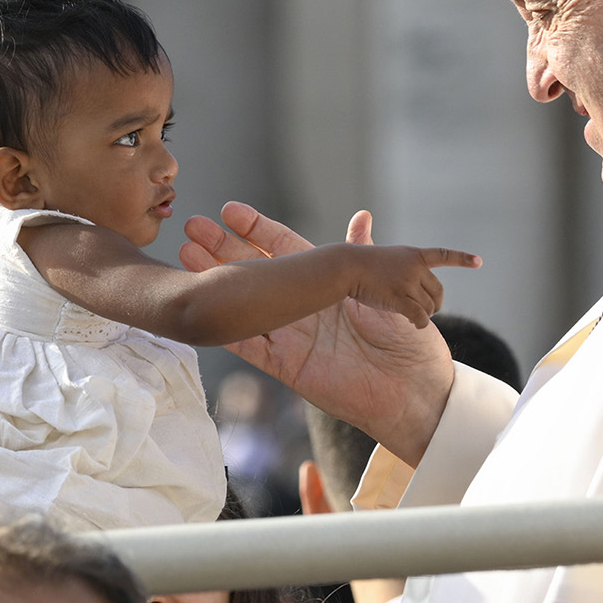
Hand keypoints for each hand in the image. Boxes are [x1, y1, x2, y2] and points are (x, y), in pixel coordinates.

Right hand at [180, 203, 456, 464]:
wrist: (416, 390)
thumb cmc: (407, 340)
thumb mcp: (387, 289)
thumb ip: (365, 255)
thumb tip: (362, 216)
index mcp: (325, 285)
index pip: (283, 249)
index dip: (256, 230)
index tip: (230, 211)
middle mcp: (303, 307)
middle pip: (255, 271)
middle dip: (223, 248)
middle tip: (193, 226)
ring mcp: (291, 335)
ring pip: (245, 304)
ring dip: (215, 281)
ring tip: (187, 256)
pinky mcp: (286, 366)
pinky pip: (250, 346)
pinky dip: (227, 328)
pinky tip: (201, 308)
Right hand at [344, 243, 481, 327]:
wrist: (346, 266)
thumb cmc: (359, 261)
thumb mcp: (379, 252)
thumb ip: (391, 257)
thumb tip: (368, 222)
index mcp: (414, 255)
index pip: (443, 256)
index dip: (462, 259)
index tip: (479, 262)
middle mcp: (415, 267)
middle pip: (438, 292)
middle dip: (434, 304)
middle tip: (424, 310)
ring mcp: (408, 282)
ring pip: (428, 307)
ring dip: (423, 315)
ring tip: (410, 314)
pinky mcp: (400, 297)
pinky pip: (419, 316)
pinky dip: (419, 323)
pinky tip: (413, 323)